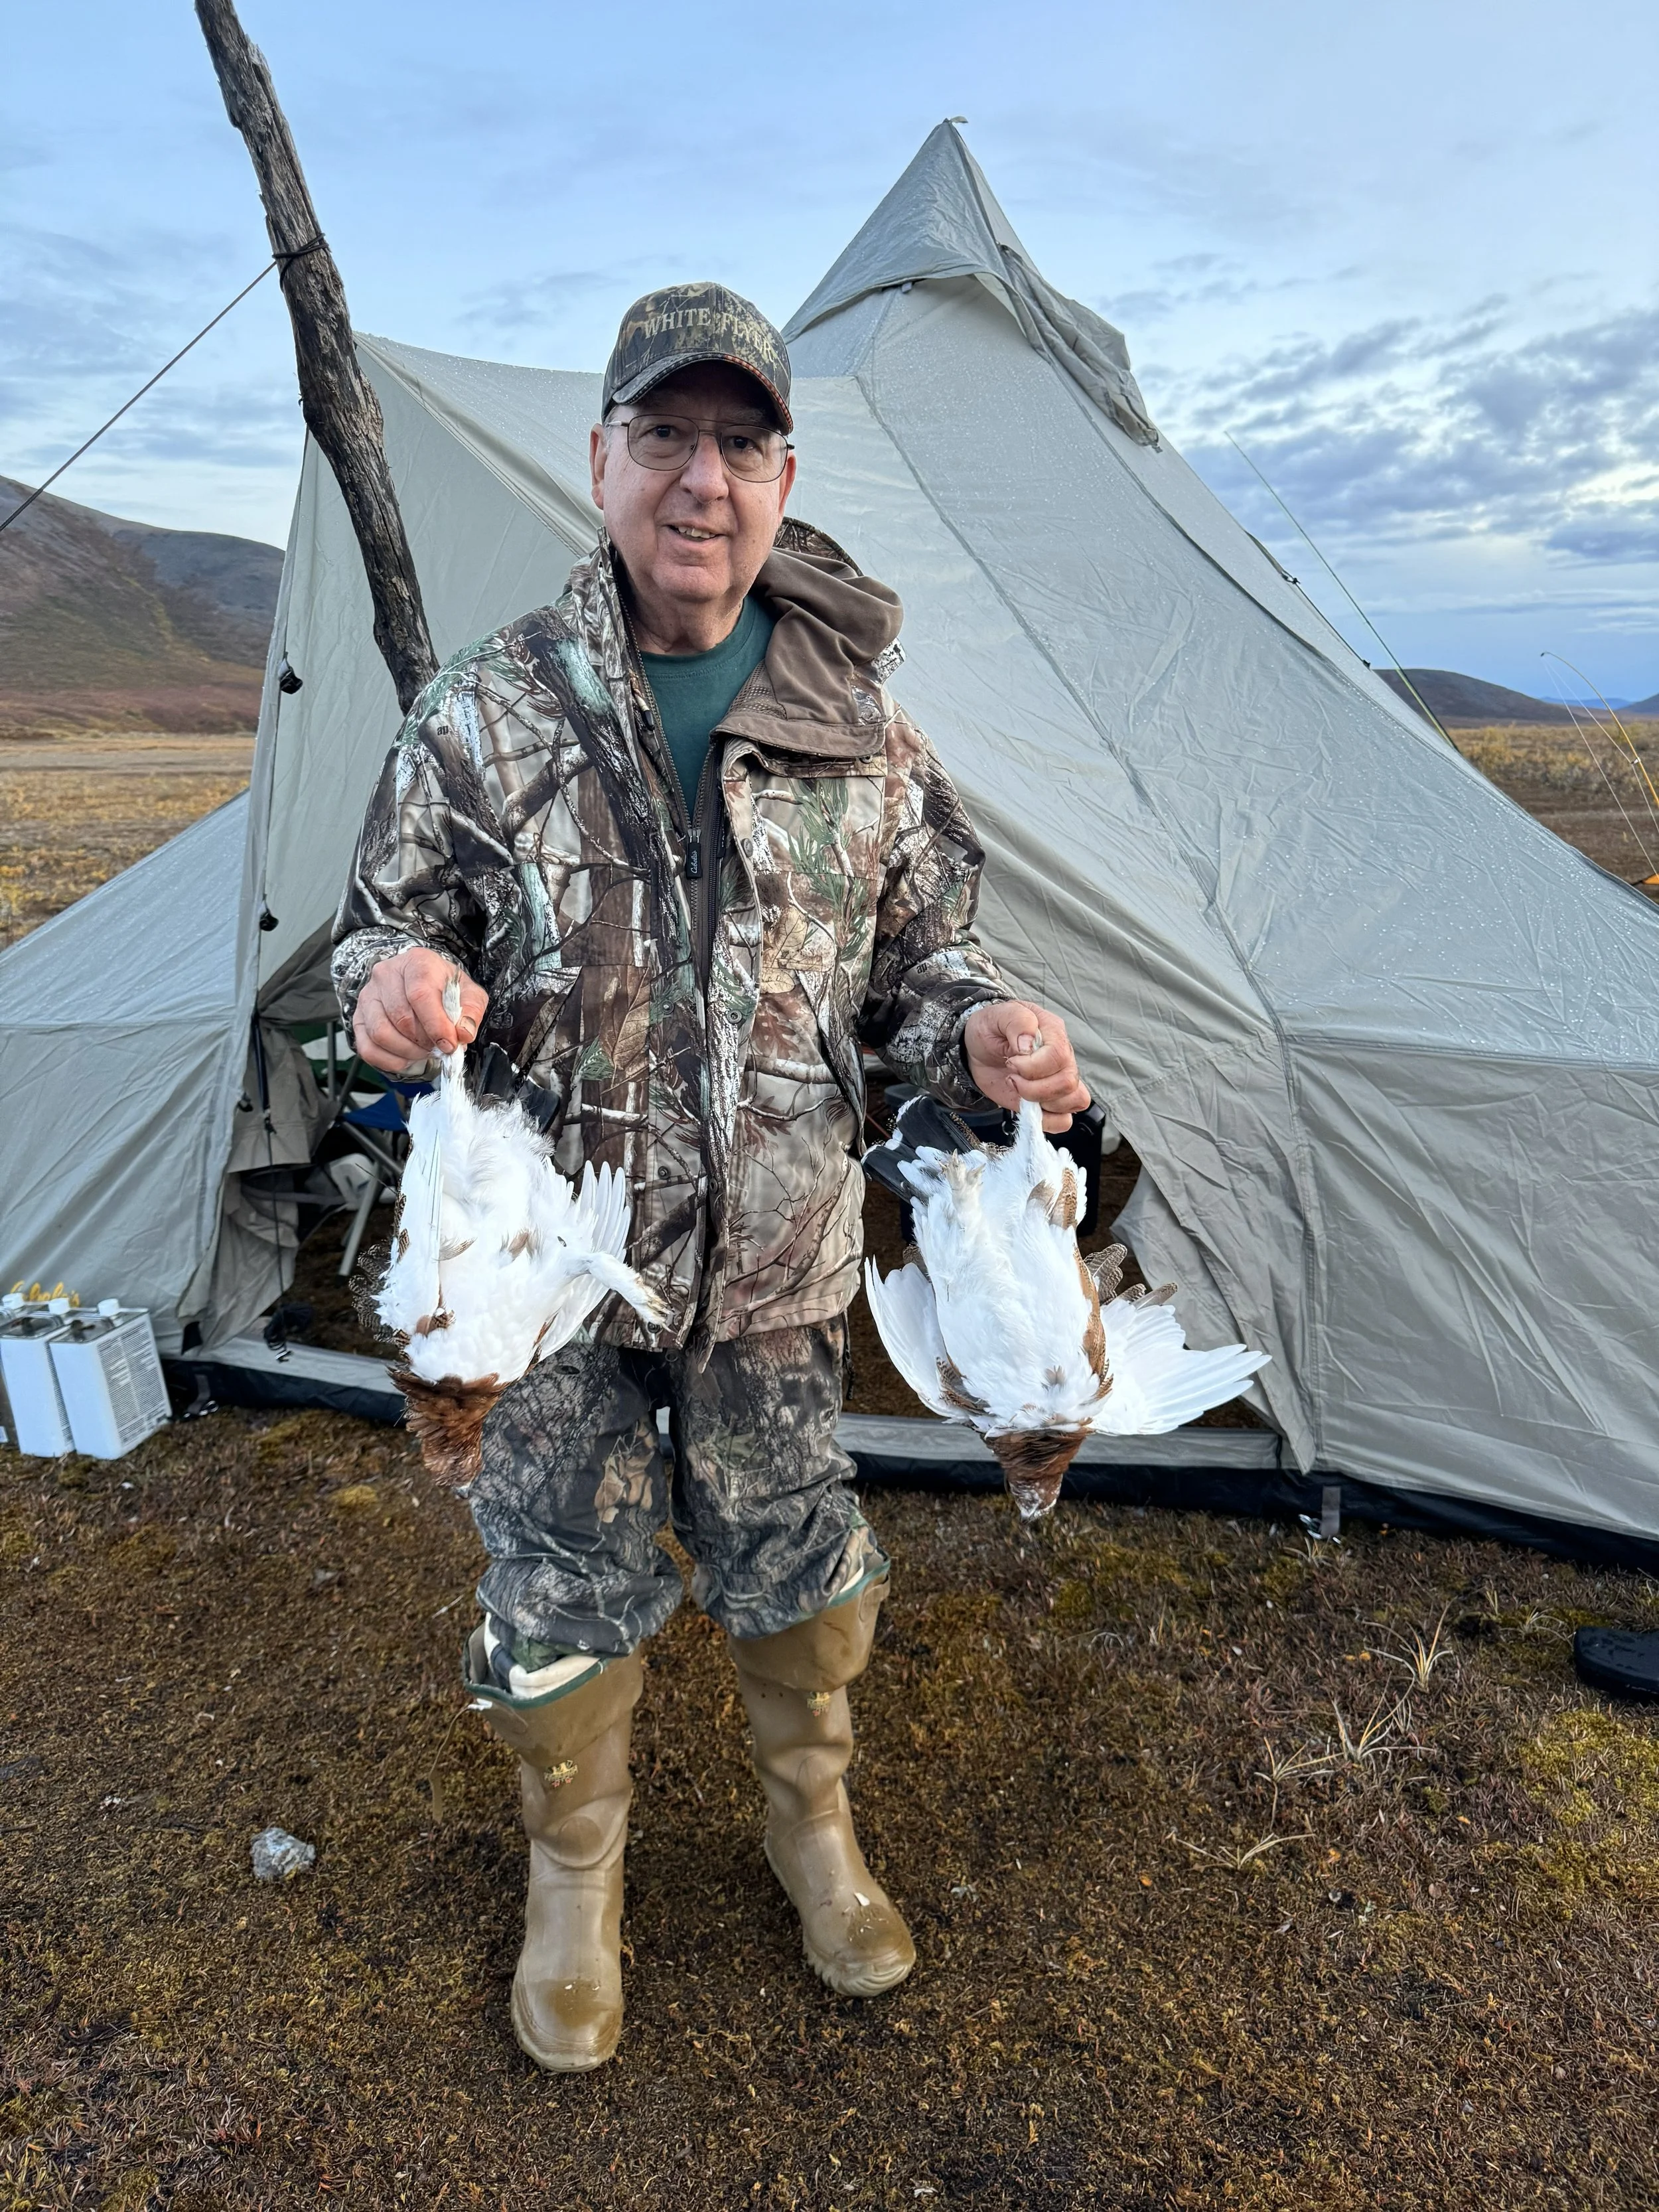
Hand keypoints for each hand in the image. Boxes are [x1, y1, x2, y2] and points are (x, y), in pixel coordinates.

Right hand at [352, 948, 487, 1074]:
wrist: (422, 983)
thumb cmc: (445, 988)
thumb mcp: (468, 993)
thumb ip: (471, 1011)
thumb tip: (463, 1033)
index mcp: (416, 962)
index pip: (420, 994)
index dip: (435, 1025)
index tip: (449, 1044)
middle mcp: (386, 974)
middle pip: (401, 1017)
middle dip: (424, 1041)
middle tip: (439, 1047)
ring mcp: (368, 996)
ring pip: (381, 1033)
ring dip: (407, 1051)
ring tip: (424, 1050)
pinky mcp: (358, 1017)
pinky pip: (367, 1048)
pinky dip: (390, 1061)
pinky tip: (407, 1058)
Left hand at [963, 1000, 1089, 1130]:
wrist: (978, 1050)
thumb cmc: (990, 1029)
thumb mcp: (997, 1015)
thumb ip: (1017, 1021)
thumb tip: (1028, 1046)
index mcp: (1053, 1032)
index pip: (1059, 1055)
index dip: (1033, 1066)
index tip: (1010, 1062)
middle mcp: (1063, 1057)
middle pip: (1068, 1082)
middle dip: (1034, 1087)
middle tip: (1011, 1078)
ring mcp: (1058, 1081)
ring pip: (1074, 1100)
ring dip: (1041, 1102)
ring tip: (1018, 1089)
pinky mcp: (1049, 1102)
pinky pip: (1064, 1121)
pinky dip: (1046, 1120)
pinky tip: (1027, 1107)